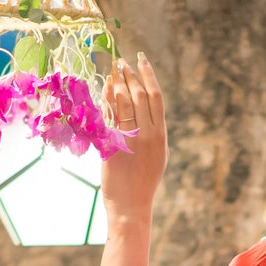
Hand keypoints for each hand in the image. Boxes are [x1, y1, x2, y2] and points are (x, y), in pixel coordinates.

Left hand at [101, 53, 167, 217]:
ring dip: (118, 82)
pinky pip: (111, 115)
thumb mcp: (155, 156)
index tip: (141, 60)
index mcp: (161, 135)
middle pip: (140, 95)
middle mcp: (149, 134)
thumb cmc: (142, 183)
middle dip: (131, 75)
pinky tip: (105, 88)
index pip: (156, 97)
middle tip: (121, 62)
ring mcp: (132, 139)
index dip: (148, 75)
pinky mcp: (116, 145)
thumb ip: (152, 133)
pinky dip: (108, 99)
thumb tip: (143, 110)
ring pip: (125, 101)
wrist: (131, 206)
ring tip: (113, 70)